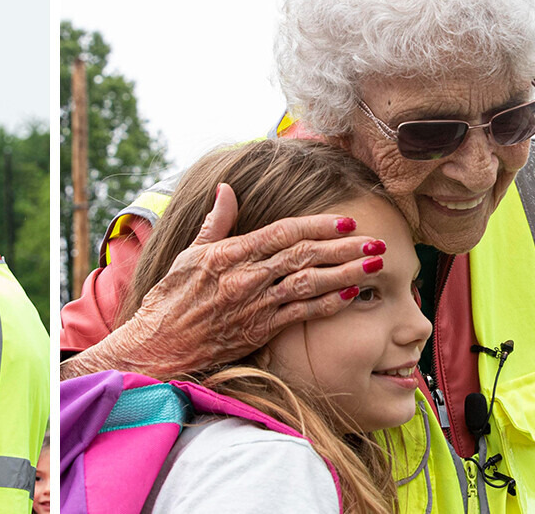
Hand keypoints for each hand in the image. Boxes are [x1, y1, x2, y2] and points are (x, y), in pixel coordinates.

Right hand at [62, 183, 383, 379]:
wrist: (159, 345)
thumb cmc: (170, 299)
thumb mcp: (188, 254)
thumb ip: (215, 223)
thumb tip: (226, 189)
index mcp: (229, 254)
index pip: (283, 232)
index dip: (318, 225)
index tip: (346, 220)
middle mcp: (245, 277)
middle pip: (304, 256)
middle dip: (344, 246)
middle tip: (375, 241)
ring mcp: (254, 305)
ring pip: (309, 284)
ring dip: (346, 273)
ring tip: (374, 265)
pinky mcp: (259, 330)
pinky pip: (300, 314)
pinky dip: (327, 304)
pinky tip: (350, 295)